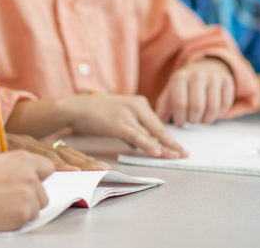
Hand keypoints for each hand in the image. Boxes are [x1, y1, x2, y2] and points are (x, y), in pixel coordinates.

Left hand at [0, 119, 108, 170]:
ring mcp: (29, 145)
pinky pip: (54, 155)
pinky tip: (80, 165)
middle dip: (81, 163)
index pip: (44, 155)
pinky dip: (70, 159)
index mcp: (17, 142)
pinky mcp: (28, 148)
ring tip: (99, 168)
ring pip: (60, 153)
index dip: (62, 164)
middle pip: (59, 153)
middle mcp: (27, 142)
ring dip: (80, 161)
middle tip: (101, 171)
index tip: (77, 172)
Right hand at [0, 151, 52, 231]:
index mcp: (21, 158)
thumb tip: (29, 180)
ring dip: (23, 210)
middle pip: (43, 192)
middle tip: (6, 200)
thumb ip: (15, 169)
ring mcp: (29, 194)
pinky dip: (15, 221)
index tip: (31, 185)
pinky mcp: (24, 213)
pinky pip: (28, 220)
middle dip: (30, 198)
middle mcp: (29, 174)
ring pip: (37, 207)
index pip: (47, 168)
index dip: (37, 179)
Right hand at [56, 94, 185, 158]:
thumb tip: (145, 144)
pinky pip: (136, 135)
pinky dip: (147, 144)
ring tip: (175, 156)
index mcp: (139, 103)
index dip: (170, 138)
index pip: (158, 123)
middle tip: (183, 154)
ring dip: (163, 146)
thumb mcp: (120, 116)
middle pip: (158, 128)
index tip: (179, 148)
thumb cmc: (96, 113)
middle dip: (171, 143)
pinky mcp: (117, 122)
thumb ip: (134, 128)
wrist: (76, 107)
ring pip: (150, 133)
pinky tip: (156, 151)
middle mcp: (137, 106)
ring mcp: (127, 114)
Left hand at [155, 58, 235, 125]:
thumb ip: (164, 106)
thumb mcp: (171, 90)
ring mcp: (214, 77)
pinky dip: (219, 113)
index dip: (180, 118)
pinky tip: (211, 110)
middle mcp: (197, 75)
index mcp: (180, 77)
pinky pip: (225, 104)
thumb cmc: (186, 84)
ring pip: (212, 108)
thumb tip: (160, 122)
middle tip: (191, 120)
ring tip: (201, 118)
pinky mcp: (227, 81)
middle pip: (197, 107)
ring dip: (206, 119)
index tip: (180, 122)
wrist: (205, 67)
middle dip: (193, 120)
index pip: (179, 104)